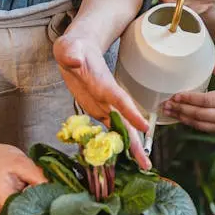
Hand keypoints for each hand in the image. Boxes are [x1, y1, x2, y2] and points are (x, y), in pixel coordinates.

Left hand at [53, 34, 151, 169]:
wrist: (79, 50)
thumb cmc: (74, 48)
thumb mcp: (68, 48)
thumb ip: (71, 54)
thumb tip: (74, 60)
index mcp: (104, 84)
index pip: (120, 99)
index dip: (131, 113)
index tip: (144, 127)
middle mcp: (109, 98)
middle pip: (127, 122)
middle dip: (137, 142)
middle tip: (146, 163)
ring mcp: (105, 105)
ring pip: (122, 129)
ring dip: (131, 147)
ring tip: (142, 166)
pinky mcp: (99, 110)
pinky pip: (109, 129)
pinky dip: (116, 143)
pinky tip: (122, 158)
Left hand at [163, 61, 214, 144]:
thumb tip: (213, 60)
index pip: (207, 100)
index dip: (189, 99)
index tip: (176, 95)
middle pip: (199, 113)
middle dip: (180, 109)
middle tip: (166, 103)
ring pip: (198, 123)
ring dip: (181, 117)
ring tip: (168, 111)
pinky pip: (202, 129)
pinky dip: (189, 123)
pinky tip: (180, 118)